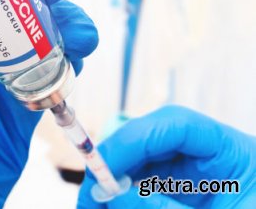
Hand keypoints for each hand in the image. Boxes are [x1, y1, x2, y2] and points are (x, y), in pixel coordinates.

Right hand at [77, 105, 255, 207]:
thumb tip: (114, 195)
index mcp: (233, 152)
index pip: (176, 124)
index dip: (134, 139)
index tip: (104, 168)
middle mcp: (207, 156)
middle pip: (149, 142)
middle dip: (114, 166)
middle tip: (91, 195)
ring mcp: (191, 175)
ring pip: (139, 166)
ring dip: (112, 186)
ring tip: (93, 206)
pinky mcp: (178, 193)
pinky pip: (143, 187)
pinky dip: (123, 198)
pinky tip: (109, 207)